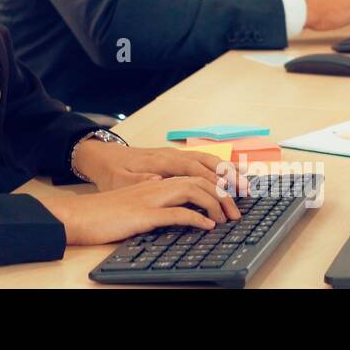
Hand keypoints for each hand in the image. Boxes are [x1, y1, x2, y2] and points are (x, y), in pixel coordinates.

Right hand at [35, 176, 237, 246]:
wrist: (78, 215)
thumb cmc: (105, 212)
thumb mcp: (136, 202)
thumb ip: (158, 201)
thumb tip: (184, 208)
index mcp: (155, 180)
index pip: (194, 174)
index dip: (217, 182)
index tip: (234, 196)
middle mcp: (155, 184)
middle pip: (199, 179)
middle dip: (223, 193)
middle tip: (236, 212)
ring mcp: (149, 198)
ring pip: (192, 191)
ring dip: (214, 204)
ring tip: (225, 219)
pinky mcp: (143, 214)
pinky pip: (175, 213)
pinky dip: (195, 219)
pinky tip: (206, 227)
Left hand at [72, 139, 249, 197]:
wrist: (103, 156)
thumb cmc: (113, 171)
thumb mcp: (121, 180)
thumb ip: (141, 181)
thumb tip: (160, 183)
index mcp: (162, 161)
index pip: (194, 170)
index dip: (212, 182)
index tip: (228, 194)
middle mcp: (172, 155)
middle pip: (208, 162)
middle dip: (229, 176)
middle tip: (247, 192)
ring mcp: (175, 156)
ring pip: (208, 160)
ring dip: (228, 172)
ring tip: (245, 186)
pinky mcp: (175, 160)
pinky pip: (203, 162)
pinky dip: (219, 169)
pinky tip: (229, 179)